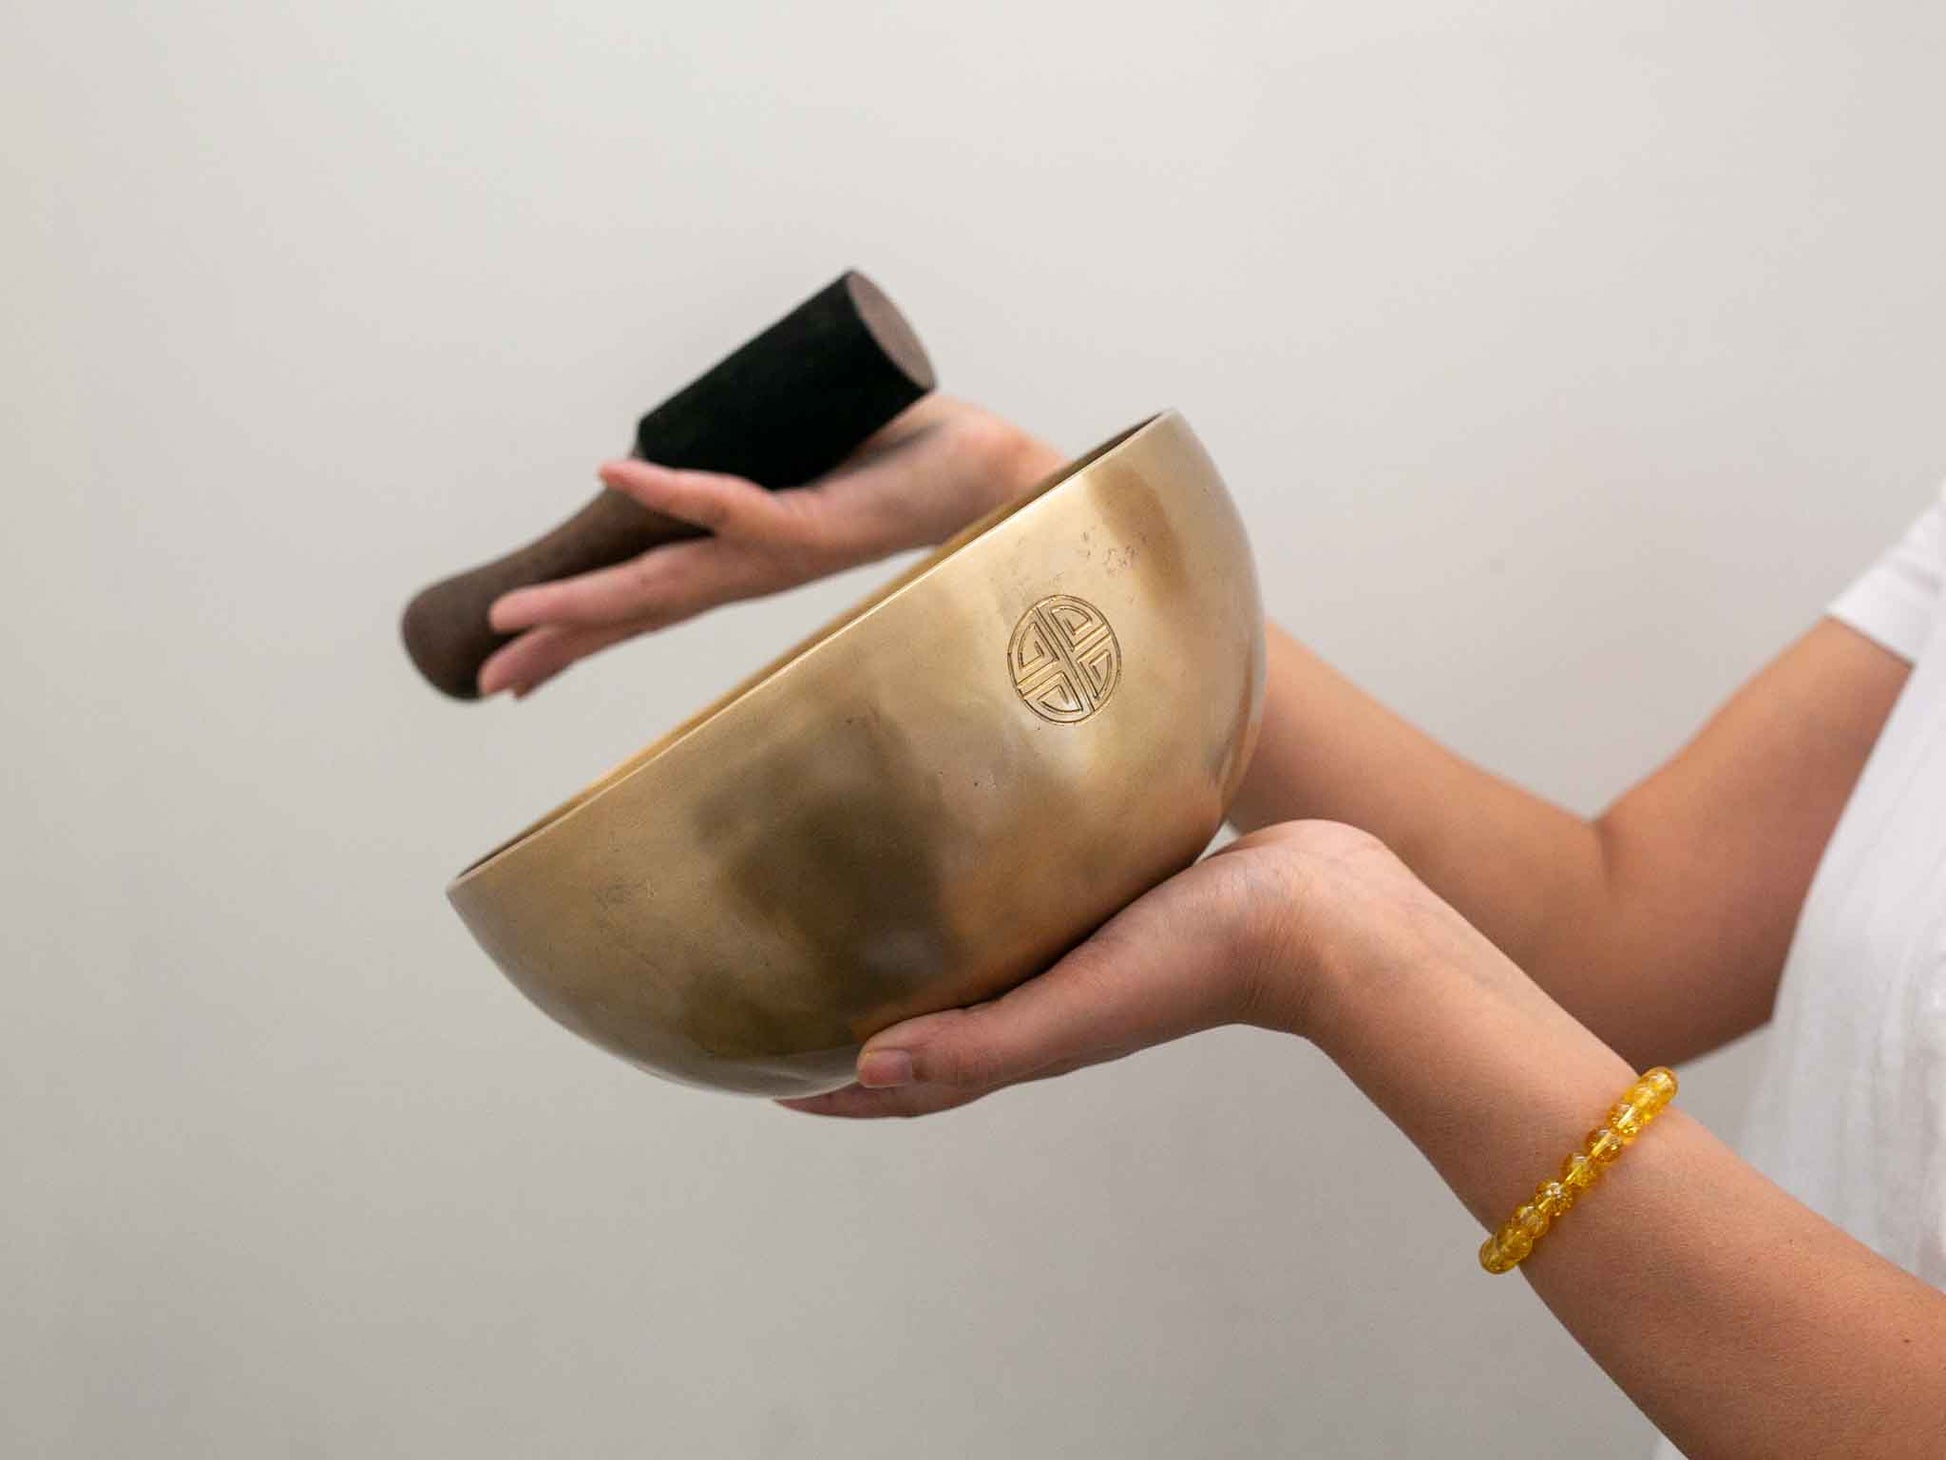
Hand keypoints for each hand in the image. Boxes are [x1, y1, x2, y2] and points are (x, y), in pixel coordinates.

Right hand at [477, 397, 1063, 696]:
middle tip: (485, 675)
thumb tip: (699, 432)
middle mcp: (754, 566)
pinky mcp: (814, 521)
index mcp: (747, 556)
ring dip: (587, 595)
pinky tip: (611, 474)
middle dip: (560, 642)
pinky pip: (731, 504)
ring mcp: (779, 549)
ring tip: (511, 615)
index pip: (648, 596)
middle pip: (638, 609)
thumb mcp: (808, 460)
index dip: (580, 625)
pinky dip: (670, 490)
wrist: (991, 469)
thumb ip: (758, 452)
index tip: (514, 658)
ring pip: (666, 578)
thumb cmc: (907, 460)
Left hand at [779, 821, 1448, 1117]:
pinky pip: (1026, 905)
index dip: (832, 1090)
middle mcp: (1045, 998)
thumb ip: (979, 1045)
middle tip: (785, 992)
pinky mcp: (1113, 895)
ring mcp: (1081, 949)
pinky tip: (967, 850)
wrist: (1324, 909)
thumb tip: (861, 1075)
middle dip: (856, 1023)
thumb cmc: (1202, 960)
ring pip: (976, 965)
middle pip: (930, 1027)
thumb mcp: (1076, 1008)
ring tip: (856, 921)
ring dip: (914, 962)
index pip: (909, 1083)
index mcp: (1028, 1037)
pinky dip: (978, 902)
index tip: (753, 1071)